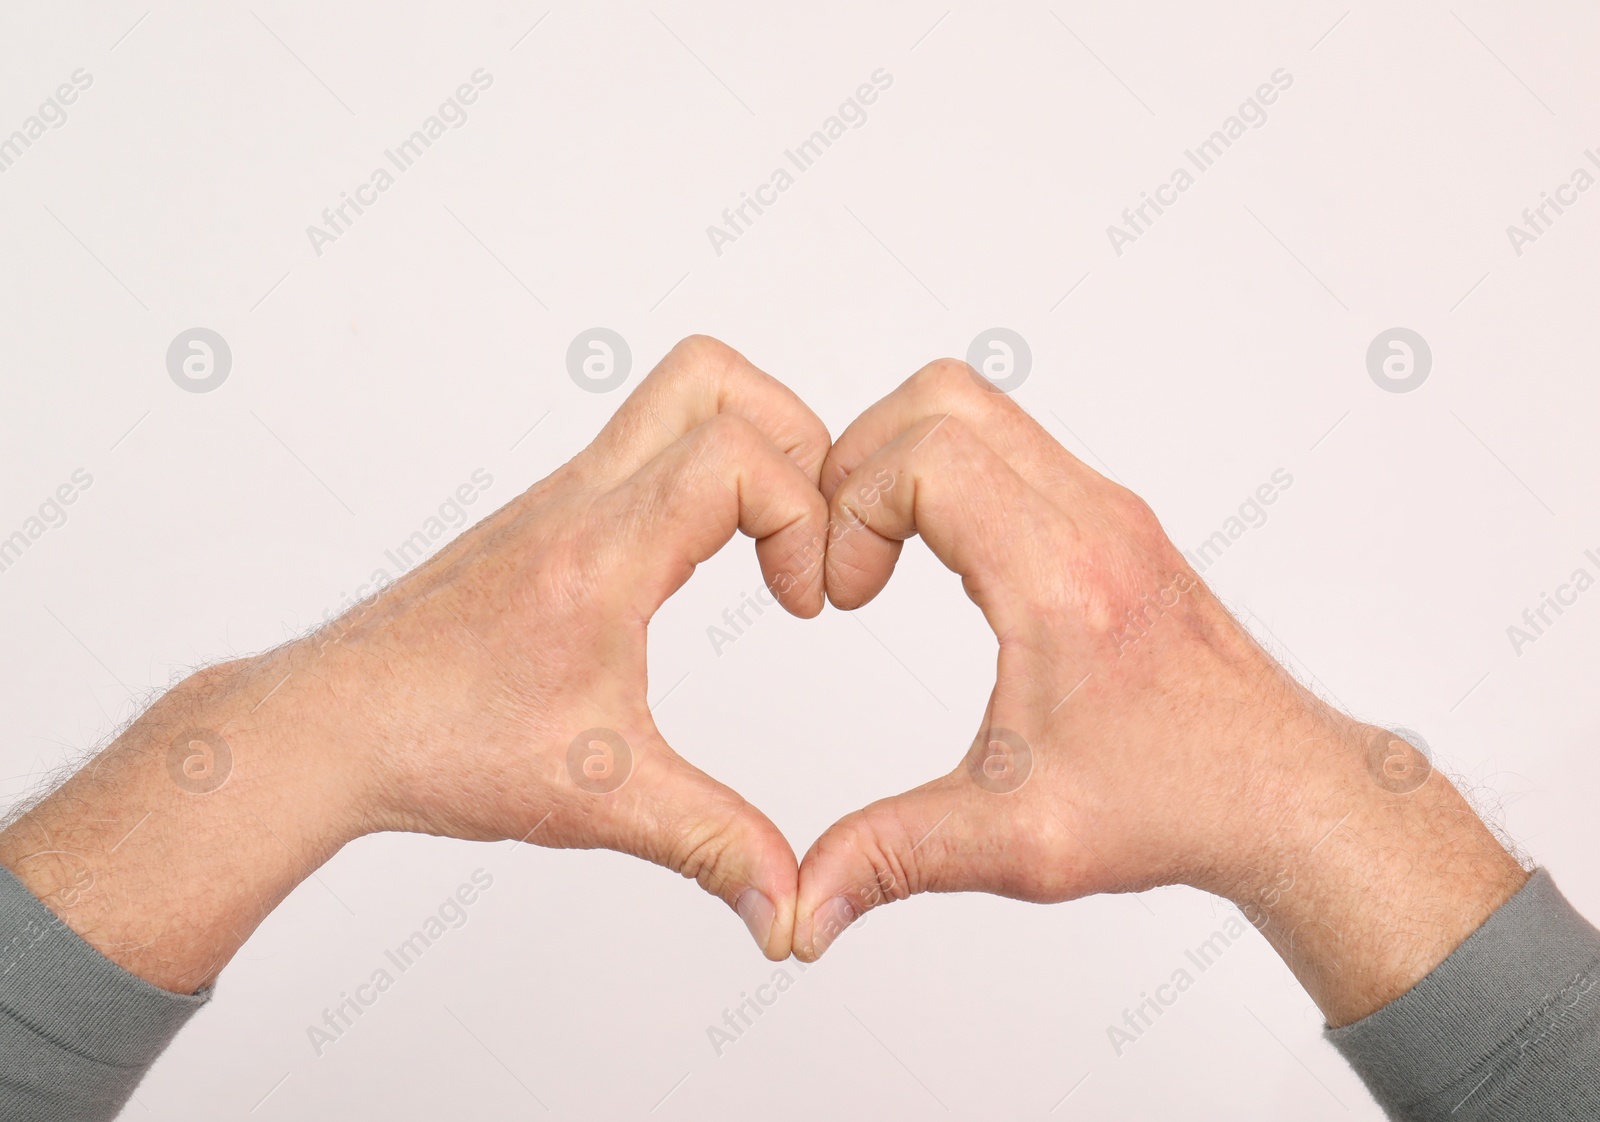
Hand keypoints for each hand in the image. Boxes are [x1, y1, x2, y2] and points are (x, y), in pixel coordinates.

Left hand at [0, 335, 830, 988]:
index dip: (805, 515)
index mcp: (602, 552)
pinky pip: (640, 449)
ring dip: (746, 448)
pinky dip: (697, 480)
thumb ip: (713, 847)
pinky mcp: (546, 518)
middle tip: (808, 524)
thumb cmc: (437, 744)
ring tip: (765, 546)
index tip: (803, 602)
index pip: (738, 453)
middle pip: (709, 376)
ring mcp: (558, 500)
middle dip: (794, 434)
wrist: (328, 728)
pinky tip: (697, 567)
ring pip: (671, 397)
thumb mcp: (601, 800)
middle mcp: (580, 501)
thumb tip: (788, 910)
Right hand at [791, 360, 1525, 1025]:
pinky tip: (938, 562)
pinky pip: (1009, 444)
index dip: (851, 508)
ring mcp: (1108, 508)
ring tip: (879, 555)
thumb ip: (893, 859)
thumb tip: (801, 909)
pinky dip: (948, 474)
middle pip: (943, 396)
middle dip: (860, 460)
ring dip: (903, 460)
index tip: (841, 595)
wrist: (1284, 793)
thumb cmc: (1176, 804)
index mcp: (1062, 580)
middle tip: (841, 552)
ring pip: (978, 406)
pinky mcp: (1112, 518)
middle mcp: (1092, 519)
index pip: (928, 455)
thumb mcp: (1018, 841)